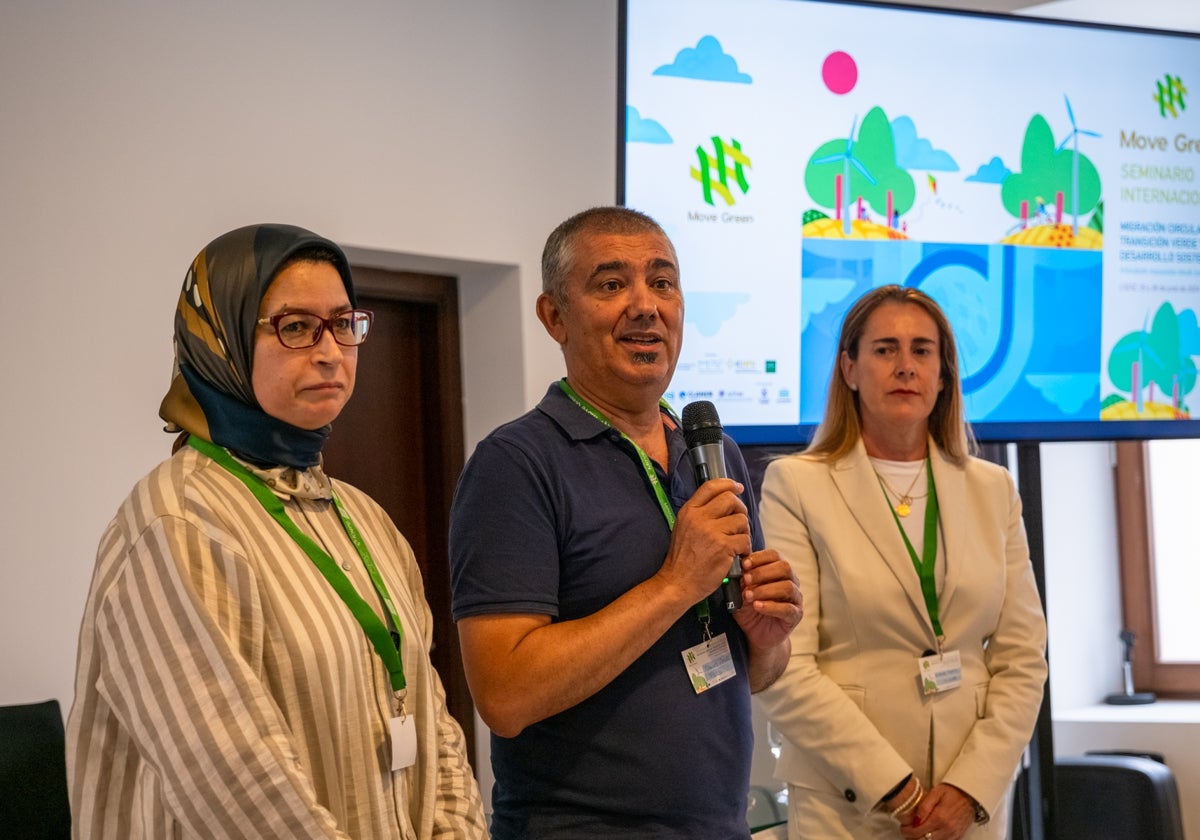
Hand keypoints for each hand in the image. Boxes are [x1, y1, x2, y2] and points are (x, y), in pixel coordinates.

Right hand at [661, 478, 752, 602]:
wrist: (677, 583)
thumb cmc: (682, 559)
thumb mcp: (683, 528)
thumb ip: (700, 514)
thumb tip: (724, 501)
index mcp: (688, 511)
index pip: (711, 486)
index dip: (728, 484)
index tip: (738, 487)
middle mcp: (699, 518)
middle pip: (730, 500)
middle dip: (740, 510)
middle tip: (739, 523)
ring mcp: (711, 532)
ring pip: (741, 520)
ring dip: (744, 531)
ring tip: (736, 542)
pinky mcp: (723, 547)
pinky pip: (745, 539)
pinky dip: (745, 547)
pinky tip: (738, 554)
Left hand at [734, 549, 801, 648]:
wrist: (755, 634)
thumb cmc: (749, 609)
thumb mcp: (741, 592)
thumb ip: (741, 581)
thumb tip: (737, 570)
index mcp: (778, 571)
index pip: (774, 556)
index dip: (759, 557)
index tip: (744, 564)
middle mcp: (791, 581)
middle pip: (784, 567)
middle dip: (762, 572)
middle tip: (746, 580)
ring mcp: (795, 599)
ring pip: (787, 587)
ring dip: (765, 590)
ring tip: (749, 596)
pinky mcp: (795, 616)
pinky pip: (787, 608)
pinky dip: (770, 606)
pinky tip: (757, 606)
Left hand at [899, 783, 975, 839]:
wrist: (970, 794)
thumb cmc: (953, 792)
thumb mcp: (935, 793)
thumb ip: (924, 807)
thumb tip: (915, 820)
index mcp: (939, 817)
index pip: (918, 831)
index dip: (907, 831)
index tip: (903, 828)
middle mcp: (947, 829)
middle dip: (913, 838)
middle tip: (907, 833)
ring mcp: (953, 834)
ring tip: (916, 835)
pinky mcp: (958, 836)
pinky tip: (929, 836)